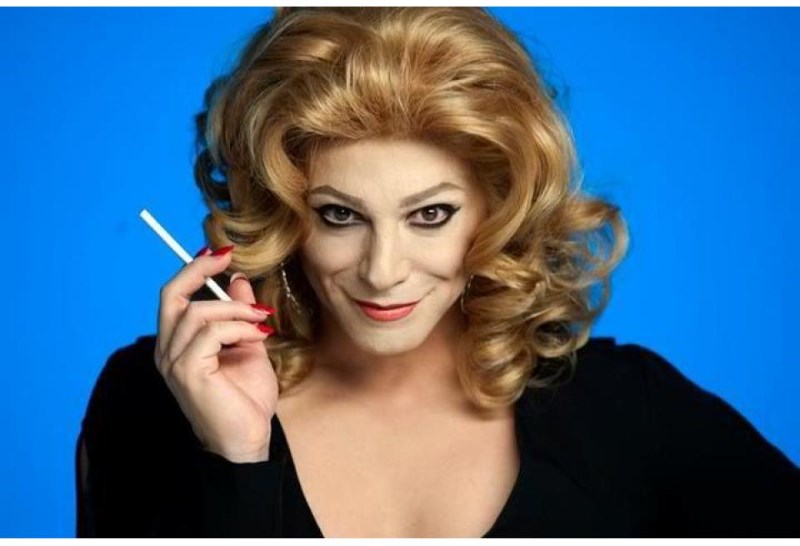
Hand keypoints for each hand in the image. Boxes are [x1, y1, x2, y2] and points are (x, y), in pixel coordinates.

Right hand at [154, 246, 278, 462]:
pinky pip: (210, 333)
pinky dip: (238, 328)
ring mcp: (173, 362)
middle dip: (199, 270)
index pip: (174, 296)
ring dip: (236, 310)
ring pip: (198, 313)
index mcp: (177, 344)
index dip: (194, 270)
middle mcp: (167, 351)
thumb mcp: (247, 345)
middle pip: (172, 295)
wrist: (248, 440)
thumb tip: (238, 280)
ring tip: (260, 321)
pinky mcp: (187, 372)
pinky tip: (258, 338)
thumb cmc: (245, 399)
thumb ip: (240, 314)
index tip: (221, 253)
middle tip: (228, 259)